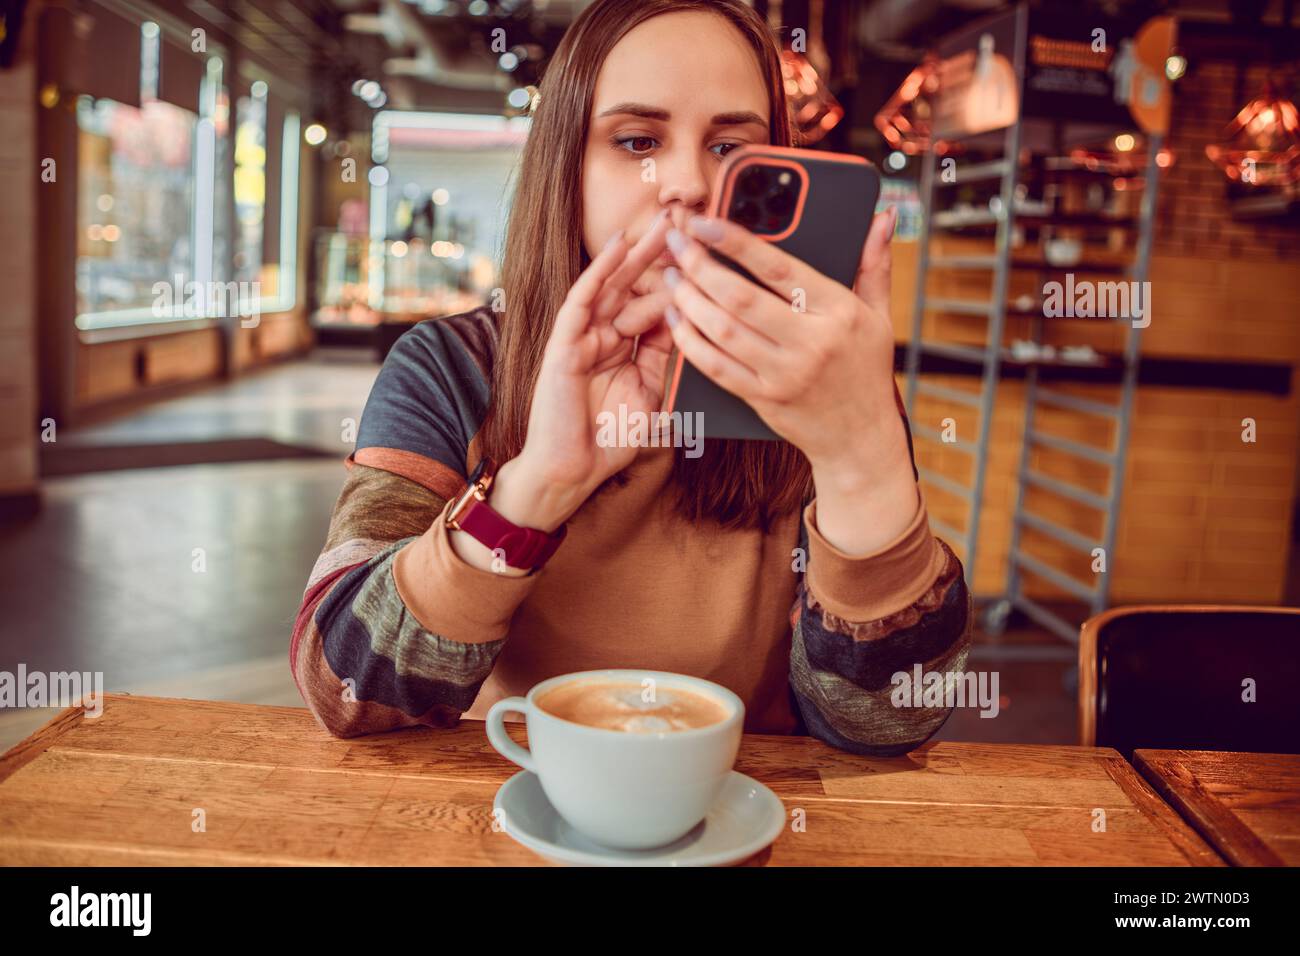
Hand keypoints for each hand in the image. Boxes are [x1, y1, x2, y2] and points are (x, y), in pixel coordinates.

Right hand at [507, 210, 676, 526]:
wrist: (572, 472)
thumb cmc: (608, 443)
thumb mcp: (652, 399)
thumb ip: (669, 367)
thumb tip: (696, 335)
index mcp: (629, 352)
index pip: (658, 308)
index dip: (682, 283)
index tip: (709, 258)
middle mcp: (606, 339)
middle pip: (638, 288)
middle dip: (662, 257)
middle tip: (688, 225)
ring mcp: (583, 339)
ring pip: (613, 286)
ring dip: (636, 254)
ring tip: (660, 224)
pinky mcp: (563, 344)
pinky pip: (582, 301)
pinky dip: (600, 274)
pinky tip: (618, 249)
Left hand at [662, 206, 909, 485]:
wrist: (860, 439)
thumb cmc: (867, 370)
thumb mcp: (879, 316)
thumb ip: (873, 264)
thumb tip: (884, 217)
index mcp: (839, 312)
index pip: (780, 267)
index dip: (736, 242)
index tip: (706, 221)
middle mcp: (811, 343)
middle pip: (741, 298)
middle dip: (700, 266)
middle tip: (677, 244)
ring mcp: (784, 374)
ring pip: (722, 331)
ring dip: (689, 301)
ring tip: (672, 277)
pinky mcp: (763, 399)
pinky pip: (716, 368)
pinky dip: (690, 342)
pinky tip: (676, 320)